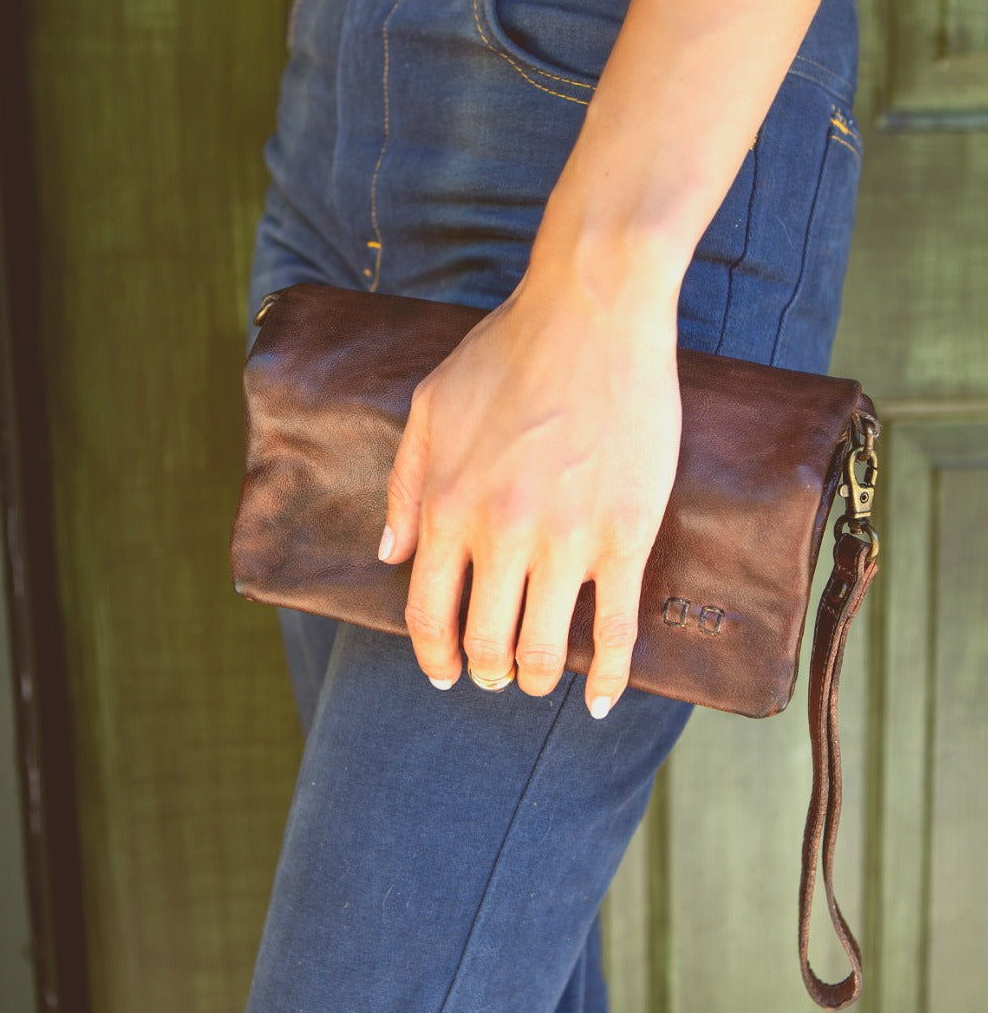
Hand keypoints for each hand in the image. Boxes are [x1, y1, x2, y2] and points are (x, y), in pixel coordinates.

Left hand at [377, 266, 681, 716]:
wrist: (592, 312)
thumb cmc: (507, 352)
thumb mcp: (429, 407)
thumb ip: (404, 486)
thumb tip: (388, 555)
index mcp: (448, 506)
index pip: (427, 612)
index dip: (432, 656)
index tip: (441, 673)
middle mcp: (501, 534)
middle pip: (483, 641)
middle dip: (482, 671)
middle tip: (490, 676)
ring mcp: (566, 540)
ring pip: (543, 646)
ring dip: (532, 676)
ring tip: (533, 679)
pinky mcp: (625, 535)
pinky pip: (615, 629)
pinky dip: (605, 675)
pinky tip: (598, 700)